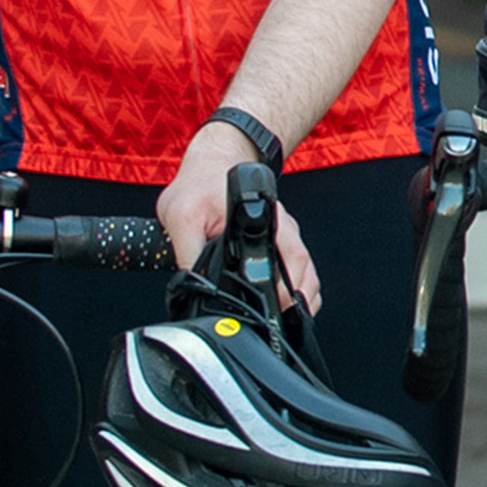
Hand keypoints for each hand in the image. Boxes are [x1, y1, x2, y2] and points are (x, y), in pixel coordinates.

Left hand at [162, 119, 320, 310]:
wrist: (215, 163)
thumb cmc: (200, 184)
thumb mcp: (180, 217)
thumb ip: (187, 253)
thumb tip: (195, 288)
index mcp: (263, 219)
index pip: (289, 258)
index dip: (287, 289)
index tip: (278, 308)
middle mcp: (282, 227)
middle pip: (305, 272)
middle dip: (298, 302)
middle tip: (278, 324)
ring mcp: (286, 235)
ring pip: (306, 274)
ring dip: (300, 300)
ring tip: (282, 321)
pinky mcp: (282, 242)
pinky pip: (300, 272)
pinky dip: (297, 292)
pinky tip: (284, 308)